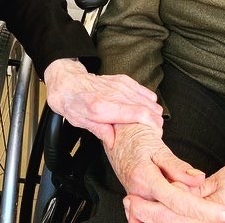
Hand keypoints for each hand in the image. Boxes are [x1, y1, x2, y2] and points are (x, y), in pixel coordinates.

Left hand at [43, 59, 163, 146]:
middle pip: (148, 107)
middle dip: (156, 121)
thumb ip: (101, 131)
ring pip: (149, 99)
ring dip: (153, 112)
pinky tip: (145, 108)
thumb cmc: (73, 102)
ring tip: (149, 123)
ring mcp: (120, 85)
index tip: (156, 133)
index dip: (153, 124)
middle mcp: (114, 94)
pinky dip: (149, 101)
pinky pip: (144, 90)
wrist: (68, 82)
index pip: (138, 113)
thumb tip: (114, 143)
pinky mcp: (123, 80)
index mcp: (102, 107)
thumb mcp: (80, 122)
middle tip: (153, 133)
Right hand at [107, 123, 224, 222]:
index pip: (179, 201)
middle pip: (174, 215)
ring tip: (211, 213)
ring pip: (167, 217)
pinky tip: (187, 215)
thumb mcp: (158, 147)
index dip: (205, 210)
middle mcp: (139, 194)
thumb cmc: (135, 137)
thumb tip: (199, 179)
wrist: (116, 135)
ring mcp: (138, 200)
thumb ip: (178, 166)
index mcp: (145, 178)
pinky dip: (173, 216)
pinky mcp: (139, 202)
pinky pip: (157, 216)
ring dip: (188, 217)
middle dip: (201, 217)